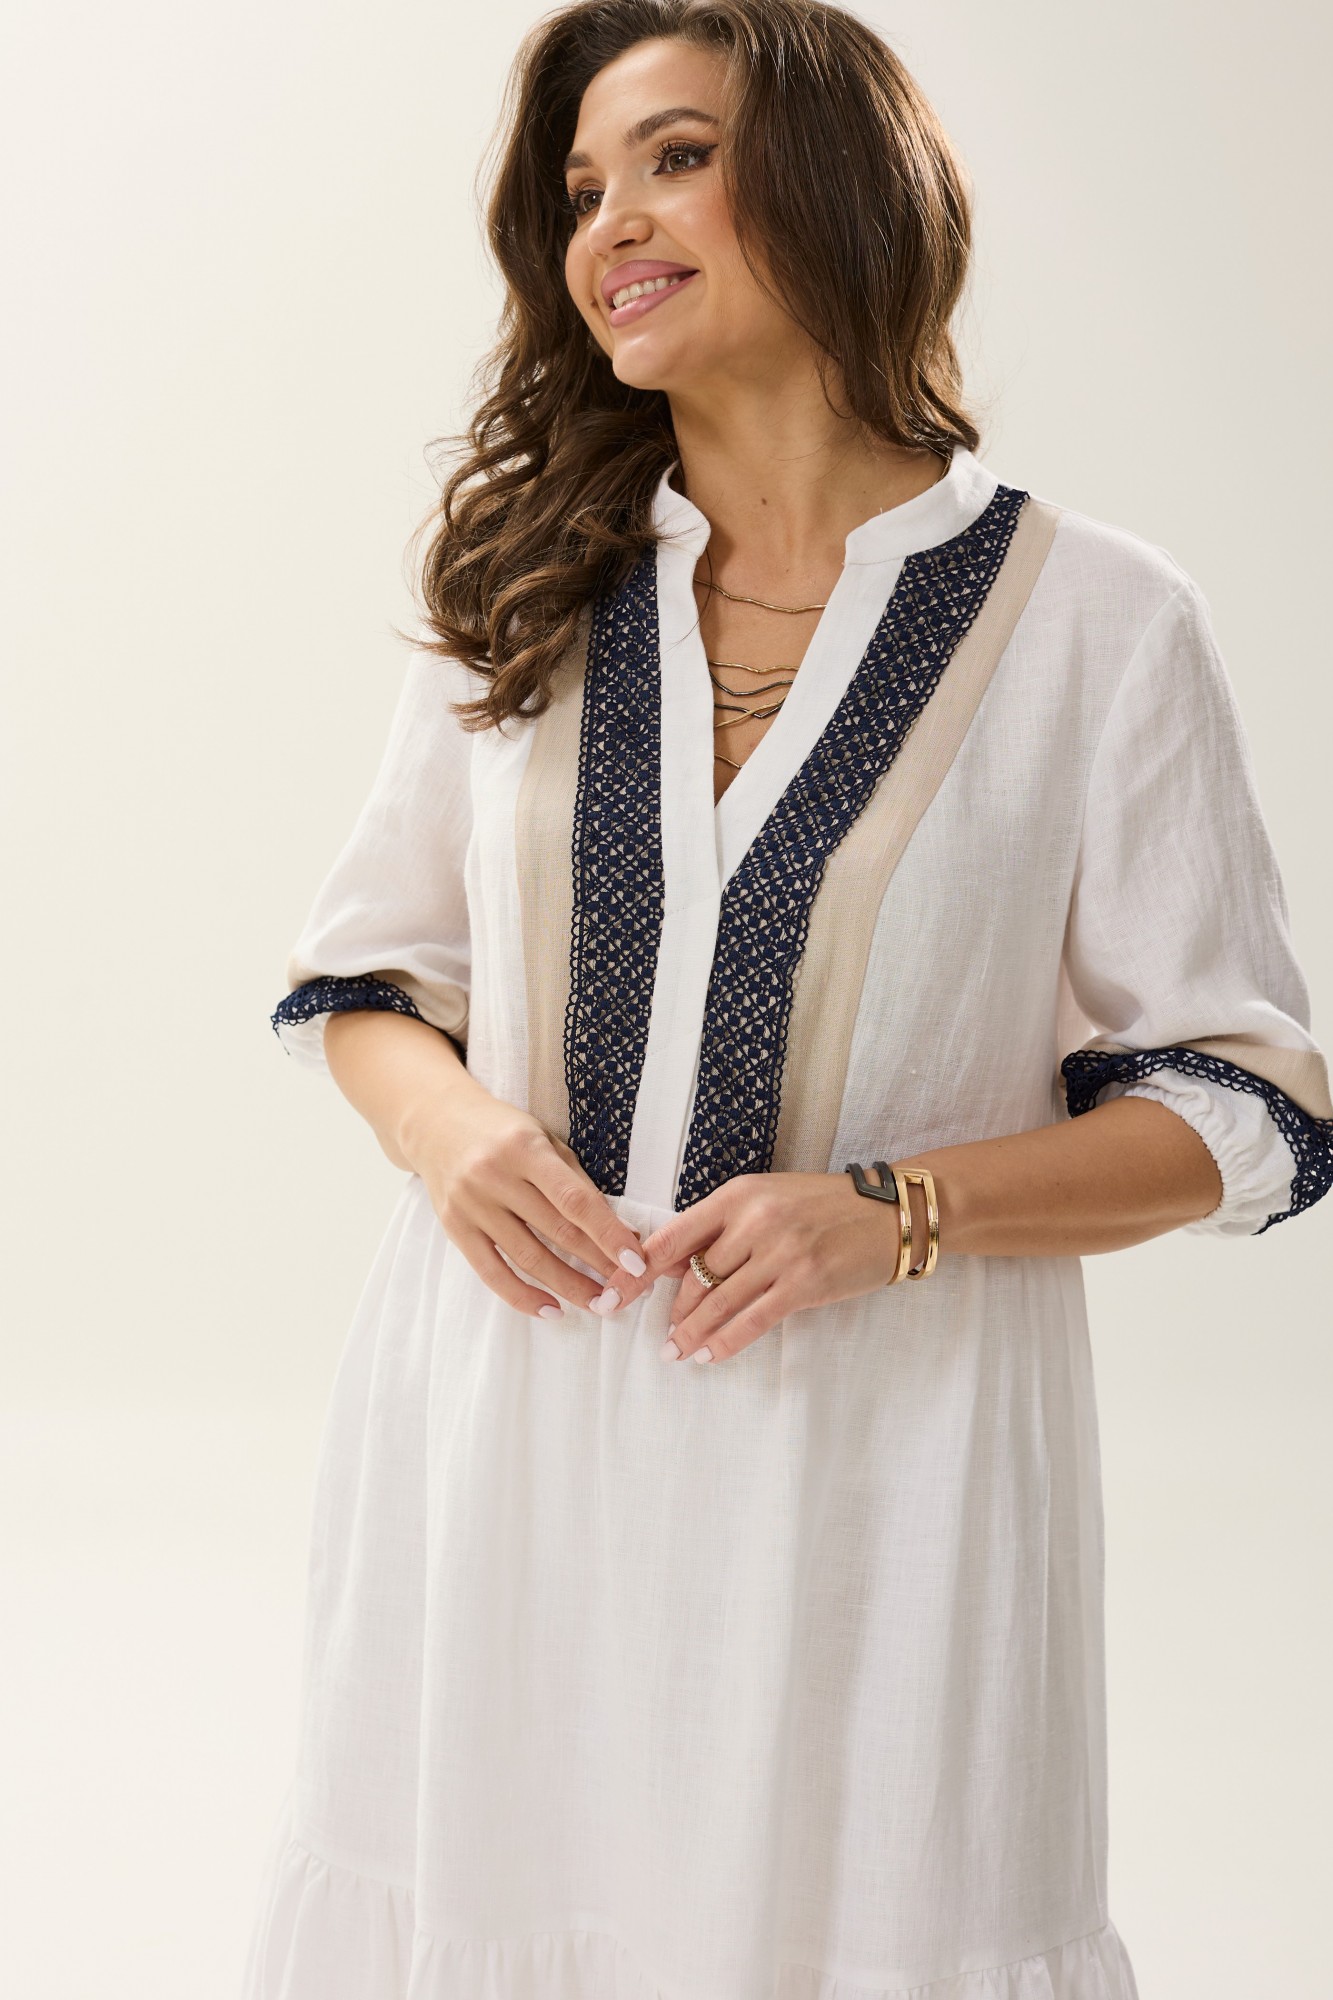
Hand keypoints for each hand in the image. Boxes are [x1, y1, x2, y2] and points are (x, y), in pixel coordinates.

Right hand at [401, 1077, 653, 1319]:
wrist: (435, 1123)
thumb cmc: (502, 1131)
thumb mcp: (543, 1139)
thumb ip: (576, 1183)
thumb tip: (621, 1231)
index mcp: (524, 1148)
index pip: (575, 1201)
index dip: (608, 1234)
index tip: (636, 1260)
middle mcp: (494, 1176)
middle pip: (555, 1232)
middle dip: (596, 1263)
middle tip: (626, 1287)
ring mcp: (471, 1204)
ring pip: (527, 1257)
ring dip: (567, 1286)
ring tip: (597, 1302)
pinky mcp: (454, 1228)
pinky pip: (491, 1272)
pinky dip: (522, 1296)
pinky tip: (551, 1310)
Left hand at [638, 1170, 906, 1363]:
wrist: (889, 1213)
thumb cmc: (824, 1206)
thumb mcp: (767, 1199)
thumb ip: (720, 1227)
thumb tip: (666, 1262)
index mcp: (738, 1194)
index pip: (673, 1235)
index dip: (638, 1269)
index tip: (615, 1295)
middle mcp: (754, 1220)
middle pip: (694, 1275)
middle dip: (671, 1310)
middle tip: (660, 1334)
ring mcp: (780, 1253)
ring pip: (718, 1302)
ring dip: (691, 1333)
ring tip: (674, 1352)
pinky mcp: (805, 1283)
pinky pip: (753, 1320)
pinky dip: (726, 1342)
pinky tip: (709, 1356)